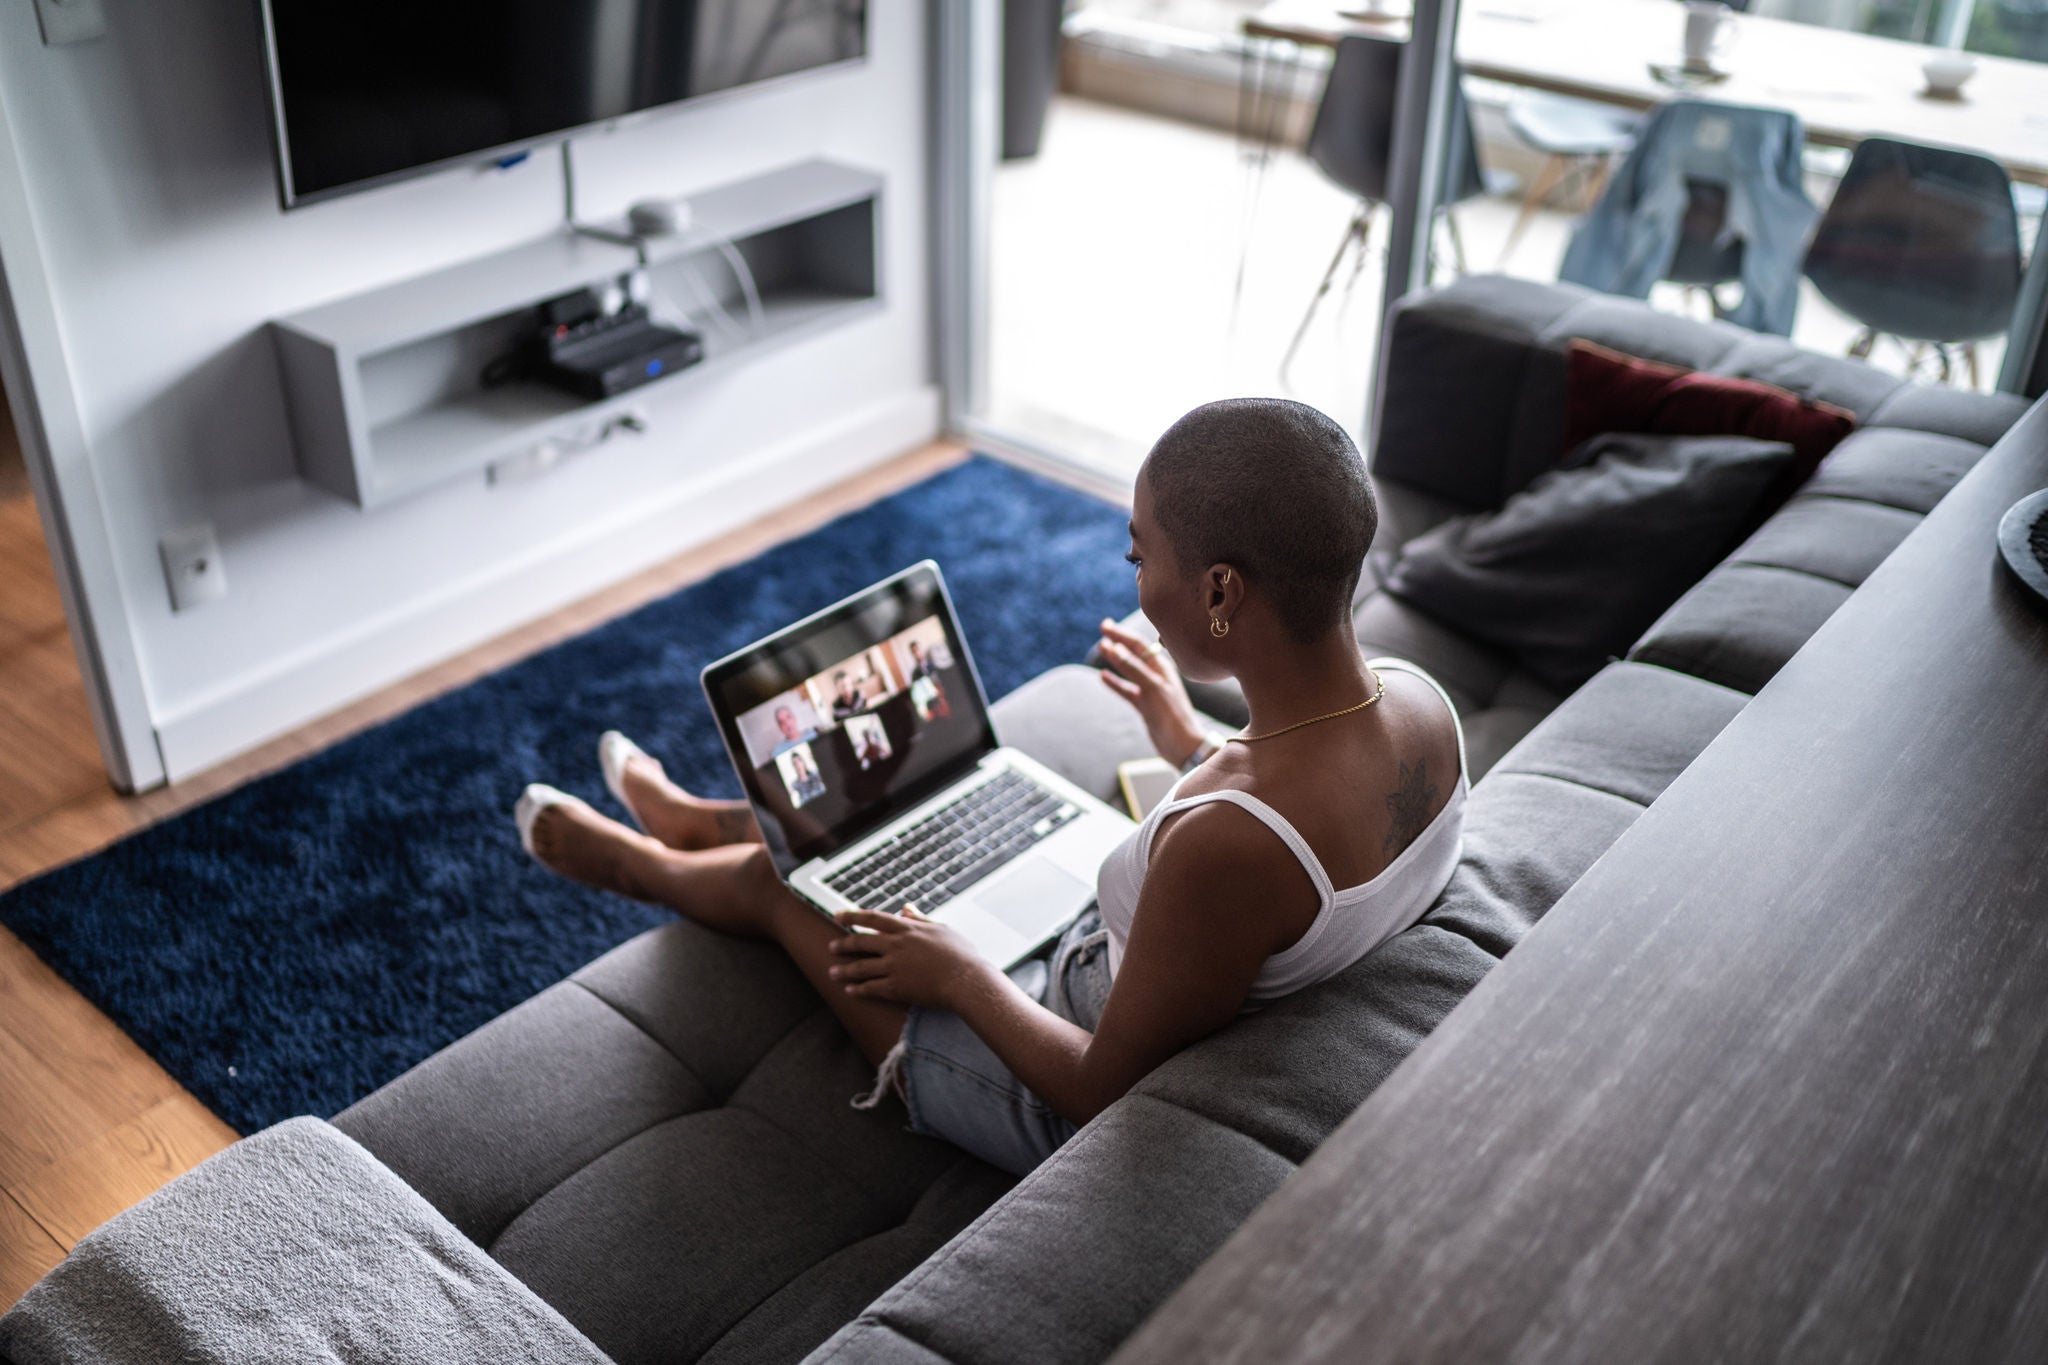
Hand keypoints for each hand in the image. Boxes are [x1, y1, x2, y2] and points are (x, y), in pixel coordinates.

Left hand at [828, 906, 994, 1009]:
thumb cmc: (961, 954)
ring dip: (844, 970)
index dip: (853, 916)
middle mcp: (897, 946)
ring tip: (832, 972)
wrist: (967, 980)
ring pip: (861, 967)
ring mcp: (895, 967)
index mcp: (907, 929)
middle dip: (843, 944)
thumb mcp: (942, 929)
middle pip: (861, 942)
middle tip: (831, 946)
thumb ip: (920, 919)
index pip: (873, 918)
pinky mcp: (897, 988)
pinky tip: (850, 991)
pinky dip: (859, 989)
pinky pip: (871, 988)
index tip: (837, 915)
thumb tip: (905, 908)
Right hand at [1097, 618, 1207, 767]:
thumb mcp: (1151, 688)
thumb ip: (1133, 668)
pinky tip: (1103, 677)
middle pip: (1134, 653)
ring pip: (1129, 670)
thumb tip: (1113, 647)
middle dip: (1119, 640)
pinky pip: (1127, 689)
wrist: (1182, 746)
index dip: (1122, 634)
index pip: (1139, 645)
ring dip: (1115, 658)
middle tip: (1103, 628)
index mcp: (1162, 668)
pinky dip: (1115, 682)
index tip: (1105, 626)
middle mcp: (1156, 676)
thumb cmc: (1172, 715)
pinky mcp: (1144, 705)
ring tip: (1102, 647)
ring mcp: (1150, 690)